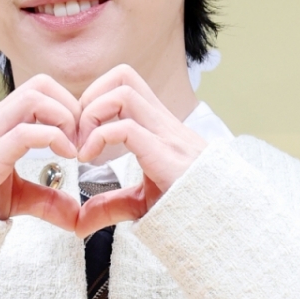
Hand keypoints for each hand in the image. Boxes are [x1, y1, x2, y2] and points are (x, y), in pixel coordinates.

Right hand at [0, 75, 80, 228]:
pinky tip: (66, 157)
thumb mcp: (16, 198)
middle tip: (82, 140)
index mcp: (1, 123)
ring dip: (64, 118)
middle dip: (70, 106)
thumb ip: (46, 200)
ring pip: (34, 98)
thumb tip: (75, 214)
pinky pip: (25, 132)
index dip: (68, 107)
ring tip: (74, 148)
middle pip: (40, 84)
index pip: (40, 90)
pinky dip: (54, 139)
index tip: (82, 138)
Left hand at [73, 65, 205, 233]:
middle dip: (90, 97)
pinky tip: (89, 160)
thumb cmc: (187, 209)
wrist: (221, 223)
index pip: (126, 84)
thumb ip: (109, 206)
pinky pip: (126, 127)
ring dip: (92, 113)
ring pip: (124, 91)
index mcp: (157, 127)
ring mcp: (166, 136)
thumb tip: (79, 222)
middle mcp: (163, 124)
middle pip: (123, 75)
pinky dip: (98, 138)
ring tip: (83, 147)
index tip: (81, 135)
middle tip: (78, 134)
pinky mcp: (165, 155)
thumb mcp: (140, 203)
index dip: (95, 99)